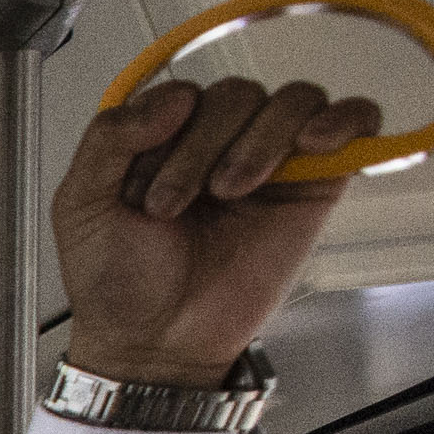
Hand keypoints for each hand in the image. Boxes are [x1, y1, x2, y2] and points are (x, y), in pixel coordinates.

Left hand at [52, 78, 381, 386]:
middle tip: (172, 205)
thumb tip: (173, 96)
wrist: (154, 342)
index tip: (142, 183)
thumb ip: (108, 138)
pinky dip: (342, 119)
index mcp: (163, 139)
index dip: (166, 127)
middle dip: (201, 146)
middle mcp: (219, 142)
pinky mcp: (314, 184)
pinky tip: (313, 143)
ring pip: (291, 100)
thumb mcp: (81, 205)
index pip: (185, 91)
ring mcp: (270, 159)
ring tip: (228, 193)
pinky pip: (353, 121)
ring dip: (257, 142)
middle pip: (237, 93)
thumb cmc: (118, 283)